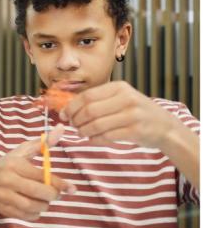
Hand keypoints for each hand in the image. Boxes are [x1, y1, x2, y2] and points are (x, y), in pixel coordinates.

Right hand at [0, 124, 74, 220]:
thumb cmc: (6, 165)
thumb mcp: (21, 152)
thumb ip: (43, 143)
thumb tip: (61, 128)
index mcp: (14, 165)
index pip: (43, 176)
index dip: (60, 183)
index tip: (72, 188)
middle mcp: (8, 180)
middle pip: (40, 193)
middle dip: (53, 195)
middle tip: (55, 193)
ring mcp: (4, 196)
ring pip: (34, 207)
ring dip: (44, 205)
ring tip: (43, 200)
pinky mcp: (3, 209)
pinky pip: (27, 216)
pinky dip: (35, 214)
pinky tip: (34, 207)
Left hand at [60, 81, 182, 149]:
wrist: (165, 126)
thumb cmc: (136, 112)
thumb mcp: (120, 99)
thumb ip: (97, 101)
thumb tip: (66, 109)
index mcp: (119, 87)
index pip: (87, 96)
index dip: (71, 107)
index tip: (63, 115)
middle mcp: (127, 98)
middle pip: (89, 110)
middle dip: (76, 120)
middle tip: (73, 126)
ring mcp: (133, 115)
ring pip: (97, 124)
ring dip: (84, 131)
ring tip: (82, 133)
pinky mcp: (136, 131)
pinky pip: (107, 136)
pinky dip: (95, 139)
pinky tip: (94, 139)